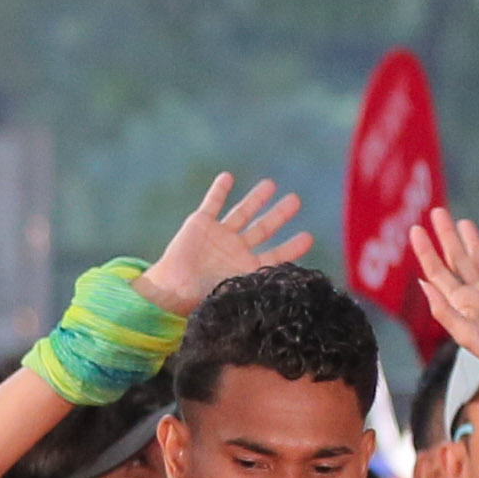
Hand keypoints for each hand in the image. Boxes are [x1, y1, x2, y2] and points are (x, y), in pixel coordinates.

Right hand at [137, 171, 312, 313]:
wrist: (170, 292)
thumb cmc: (200, 299)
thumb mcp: (235, 295)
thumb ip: (256, 287)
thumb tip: (285, 290)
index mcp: (246, 268)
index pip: (276, 256)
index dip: (292, 247)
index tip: (308, 237)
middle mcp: (235, 250)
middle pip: (263, 229)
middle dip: (279, 214)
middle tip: (295, 200)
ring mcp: (218, 236)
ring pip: (242, 212)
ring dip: (256, 198)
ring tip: (270, 185)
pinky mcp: (199, 225)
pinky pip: (212, 203)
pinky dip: (219, 190)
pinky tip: (228, 177)